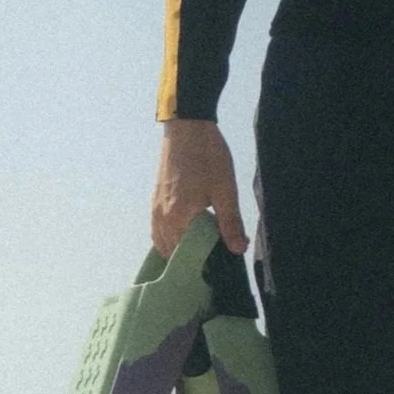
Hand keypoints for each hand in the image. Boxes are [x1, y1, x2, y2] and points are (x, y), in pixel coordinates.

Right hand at [152, 118, 247, 258]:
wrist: (187, 127)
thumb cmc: (207, 156)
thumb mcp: (225, 190)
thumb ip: (230, 223)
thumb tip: (237, 250)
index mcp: (178, 218)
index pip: (186, 256)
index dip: (202, 264)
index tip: (217, 267)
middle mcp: (161, 217)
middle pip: (172, 252)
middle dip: (189, 260)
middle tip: (211, 262)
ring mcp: (155, 208)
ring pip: (162, 242)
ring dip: (177, 250)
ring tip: (199, 253)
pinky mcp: (155, 199)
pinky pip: (158, 229)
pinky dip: (168, 238)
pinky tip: (184, 236)